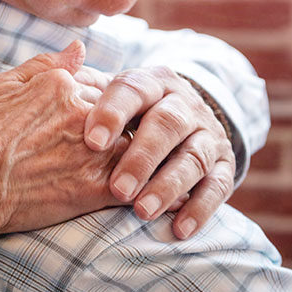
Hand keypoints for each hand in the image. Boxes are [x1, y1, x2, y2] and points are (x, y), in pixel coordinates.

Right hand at [0, 41, 125, 234]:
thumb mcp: (0, 86)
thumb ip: (44, 64)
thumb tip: (80, 47)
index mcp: (63, 84)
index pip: (103, 85)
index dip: (101, 103)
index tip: (93, 119)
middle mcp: (84, 112)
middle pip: (122, 113)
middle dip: (117, 126)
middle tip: (105, 144)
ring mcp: (94, 149)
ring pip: (132, 144)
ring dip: (126, 154)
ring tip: (115, 166)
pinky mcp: (97, 187)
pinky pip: (133, 181)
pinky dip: (135, 184)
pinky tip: (128, 189)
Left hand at [83, 66, 234, 239]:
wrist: (188, 119)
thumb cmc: (132, 112)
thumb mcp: (113, 93)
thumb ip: (86, 84)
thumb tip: (66, 62)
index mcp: (153, 82)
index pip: (134, 90)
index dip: (113, 114)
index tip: (92, 142)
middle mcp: (185, 105)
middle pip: (167, 124)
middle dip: (143, 158)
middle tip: (118, 189)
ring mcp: (208, 135)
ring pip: (193, 157)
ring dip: (169, 186)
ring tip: (142, 212)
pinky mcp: (224, 165)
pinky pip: (218, 186)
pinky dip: (200, 208)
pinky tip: (179, 229)